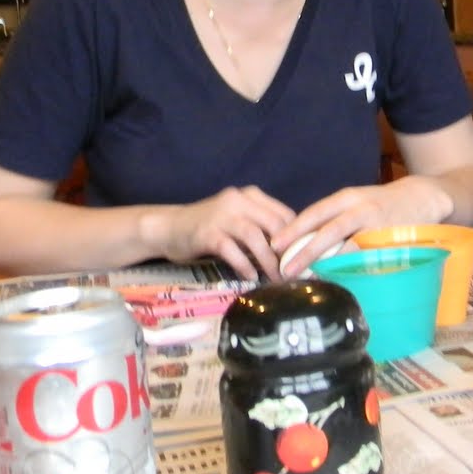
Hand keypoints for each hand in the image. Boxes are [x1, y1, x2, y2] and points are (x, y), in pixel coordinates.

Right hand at [156, 185, 295, 280]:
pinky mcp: (207, 233)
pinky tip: (251, 277)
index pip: (284, 213)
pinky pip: (231, 250)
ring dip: (268, 260)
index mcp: (251, 196)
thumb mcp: (239, 220)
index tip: (302, 258)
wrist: (170, 228)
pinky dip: (244, 265)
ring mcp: (221, 215)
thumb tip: (292, 252)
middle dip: (286, 251)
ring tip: (275, 278)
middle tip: (292, 272)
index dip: (297, 238)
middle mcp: (238, 200)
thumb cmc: (210, 228)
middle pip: (273, 224)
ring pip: (254, 236)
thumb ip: (262, 229)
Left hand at [272, 180, 447, 277]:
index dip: (294, 229)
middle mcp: (360, 209)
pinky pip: (368, 259)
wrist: (421, 196)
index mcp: (347, 198)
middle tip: (285, 269)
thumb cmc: (380, 203)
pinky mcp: (391, 241)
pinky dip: (352, 270)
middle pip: (328, 231)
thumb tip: (299, 240)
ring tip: (309, 279)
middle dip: (305, 252)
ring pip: (348, 247)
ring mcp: (377, 226)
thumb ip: (332, 217)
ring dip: (327, 265)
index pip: (315, 213)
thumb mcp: (355, 202)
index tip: (275, 245)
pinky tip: (339, 281)